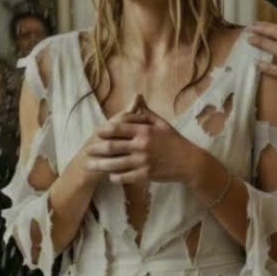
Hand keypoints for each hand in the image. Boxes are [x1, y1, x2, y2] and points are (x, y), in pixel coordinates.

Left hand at [86, 96, 208, 185]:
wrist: (190, 162)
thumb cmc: (176, 141)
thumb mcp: (163, 124)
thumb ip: (147, 113)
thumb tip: (137, 99)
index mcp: (144, 130)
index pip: (118, 128)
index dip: (104, 130)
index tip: (97, 132)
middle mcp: (141, 145)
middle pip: (112, 146)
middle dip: (97, 149)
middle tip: (87, 150)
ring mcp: (142, 161)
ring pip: (115, 163)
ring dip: (100, 165)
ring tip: (90, 166)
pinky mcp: (145, 175)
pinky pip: (125, 176)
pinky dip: (115, 176)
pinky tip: (110, 176)